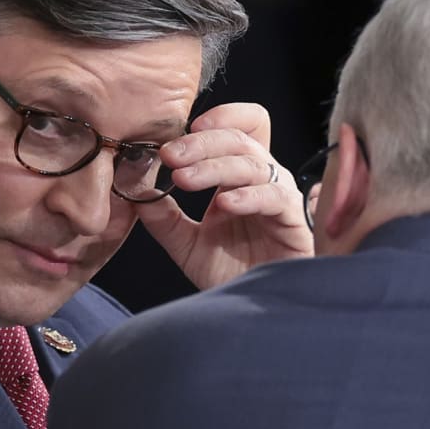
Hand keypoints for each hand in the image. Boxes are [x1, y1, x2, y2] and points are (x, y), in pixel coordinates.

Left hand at [135, 103, 312, 288]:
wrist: (254, 310)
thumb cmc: (229, 271)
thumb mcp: (186, 243)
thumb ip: (163, 218)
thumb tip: (136, 191)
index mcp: (240, 175)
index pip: (242, 127)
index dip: (220, 118)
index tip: (182, 131)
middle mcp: (263, 179)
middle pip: (240, 139)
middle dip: (201, 142)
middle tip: (170, 156)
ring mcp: (280, 197)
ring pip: (253, 163)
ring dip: (215, 166)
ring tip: (184, 179)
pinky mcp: (294, 221)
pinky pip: (274, 197)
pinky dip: (248, 196)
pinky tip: (225, 204)